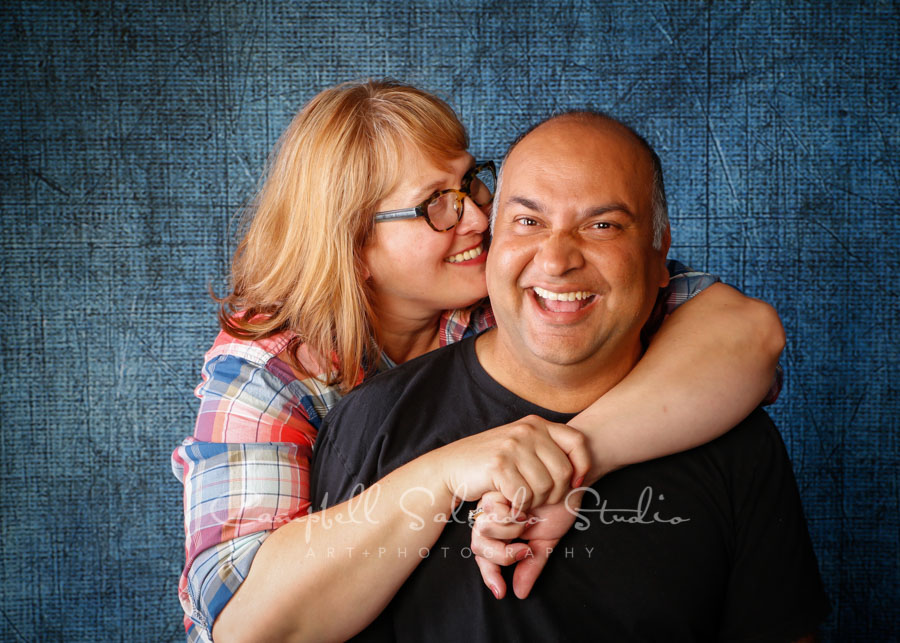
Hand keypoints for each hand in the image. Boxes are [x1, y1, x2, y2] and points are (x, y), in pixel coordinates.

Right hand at [430, 415, 589, 514]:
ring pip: (545, 487)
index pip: (577, 442)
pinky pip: (524, 495)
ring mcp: (512, 446)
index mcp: (537, 424)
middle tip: (539, 499)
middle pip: (564, 471)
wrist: (453, 466)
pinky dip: (519, 507)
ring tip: (523, 500)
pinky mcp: (498, 465)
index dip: (582, 465)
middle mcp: (527, 431)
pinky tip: (511, 504)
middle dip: (555, 494)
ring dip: (535, 502)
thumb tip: (582, 468)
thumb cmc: (493, 462)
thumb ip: (548, 449)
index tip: (575, 482)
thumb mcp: (523, 446)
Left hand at [472, 489, 584, 598]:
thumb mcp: (546, 541)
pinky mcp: (497, 483)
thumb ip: (532, 565)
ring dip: (507, 533)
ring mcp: (493, 498)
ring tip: (526, 524)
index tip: (501, 591)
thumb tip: (520, 593)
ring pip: (482, 528)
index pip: (484, 555)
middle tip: (522, 548)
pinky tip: (525, 510)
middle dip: (500, 553)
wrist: (571, 478)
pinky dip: (509, 515)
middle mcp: (493, 516)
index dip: (489, 573)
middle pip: (478, 544)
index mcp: (501, 530)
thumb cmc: (560, 506)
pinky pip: (492, 507)